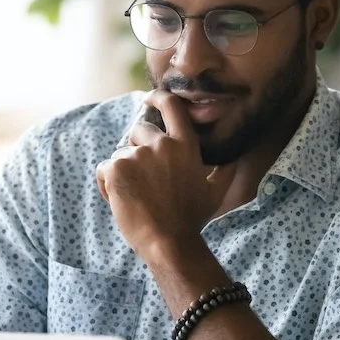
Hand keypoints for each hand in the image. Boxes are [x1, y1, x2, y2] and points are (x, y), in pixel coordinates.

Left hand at [96, 90, 236, 260]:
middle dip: (136, 148)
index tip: (148, 98)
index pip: (171, 107)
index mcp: (185, 146)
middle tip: (144, 179)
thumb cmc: (192, 219)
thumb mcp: (216, 192)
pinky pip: (104, 169)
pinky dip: (107, 185)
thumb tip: (235, 158)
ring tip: (135, 197)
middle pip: (138, 130)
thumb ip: (226, 170)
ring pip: (121, 154)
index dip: (158, 98)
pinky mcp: (116, 168)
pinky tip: (121, 201)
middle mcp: (161, 145)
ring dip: (123, 172)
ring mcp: (137, 155)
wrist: (169, 242)